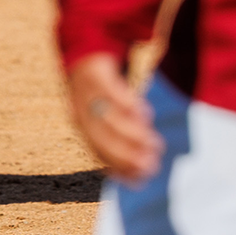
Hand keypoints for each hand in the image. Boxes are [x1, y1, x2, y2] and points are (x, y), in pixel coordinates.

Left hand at [66, 53, 162, 182]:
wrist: (86, 56)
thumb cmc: (103, 93)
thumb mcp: (108, 117)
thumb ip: (123, 139)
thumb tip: (143, 167)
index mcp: (83, 127)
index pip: (98, 153)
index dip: (120, 167)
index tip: (141, 179)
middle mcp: (81, 112)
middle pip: (102, 138)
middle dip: (128, 155)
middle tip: (152, 163)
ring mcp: (86, 92)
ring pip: (108, 118)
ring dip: (133, 134)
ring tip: (154, 143)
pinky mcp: (95, 73)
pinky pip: (111, 92)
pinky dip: (128, 105)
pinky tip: (146, 115)